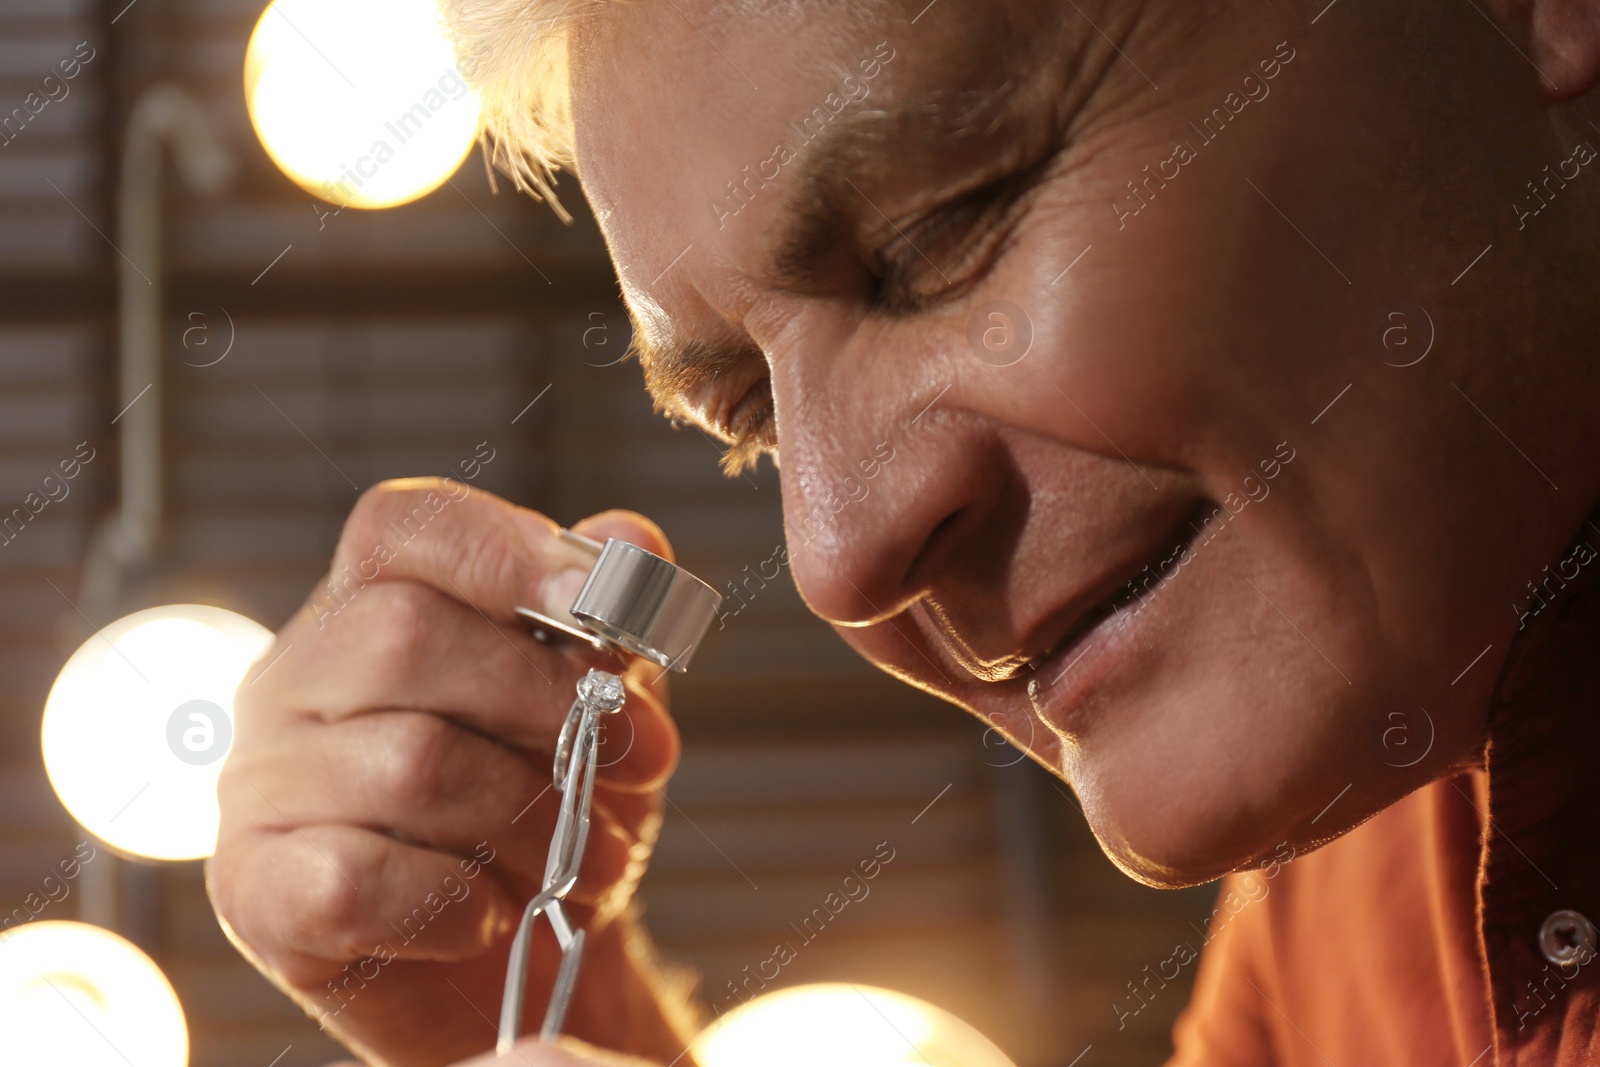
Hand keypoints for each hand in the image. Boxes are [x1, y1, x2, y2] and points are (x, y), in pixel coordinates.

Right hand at [208, 480, 684, 1066]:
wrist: (511, 960)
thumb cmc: (544, 806)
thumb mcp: (597, 700)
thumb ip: (607, 616)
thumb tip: (632, 539)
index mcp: (366, 606)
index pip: (404, 526)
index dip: (505, 552)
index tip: (595, 601)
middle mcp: (292, 681)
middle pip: (404, 635)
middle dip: (544, 698)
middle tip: (631, 755)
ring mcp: (260, 784)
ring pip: (407, 764)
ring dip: (532, 817)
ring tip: (592, 856)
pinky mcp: (259, 891)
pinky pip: (360, 880)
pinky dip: (457, 898)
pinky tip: (493, 907)